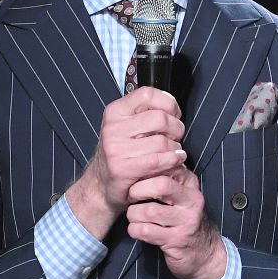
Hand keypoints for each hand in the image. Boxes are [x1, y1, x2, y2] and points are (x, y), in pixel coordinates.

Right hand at [67, 87, 186, 239]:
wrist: (101, 185)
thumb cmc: (121, 154)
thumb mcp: (128, 127)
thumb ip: (146, 113)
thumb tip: (174, 108)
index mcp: (116, 111)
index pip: (148, 94)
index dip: (168, 103)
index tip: (173, 114)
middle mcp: (113, 127)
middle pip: (160, 118)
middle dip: (176, 129)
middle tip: (175, 138)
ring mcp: (115, 149)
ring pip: (162, 141)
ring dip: (175, 149)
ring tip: (172, 153)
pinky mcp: (122, 169)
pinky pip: (158, 161)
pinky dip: (172, 161)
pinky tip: (173, 162)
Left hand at [125, 167, 224, 278]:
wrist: (204, 252)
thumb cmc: (183, 220)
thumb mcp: (180, 196)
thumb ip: (165, 180)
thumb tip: (140, 164)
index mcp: (190, 184)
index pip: (166, 167)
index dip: (144, 172)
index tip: (134, 181)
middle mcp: (192, 200)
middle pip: (160, 185)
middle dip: (137, 191)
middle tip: (130, 197)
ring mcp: (186, 221)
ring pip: (148, 211)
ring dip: (133, 215)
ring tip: (134, 217)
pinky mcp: (176, 239)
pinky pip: (145, 231)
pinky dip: (134, 230)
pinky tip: (138, 230)